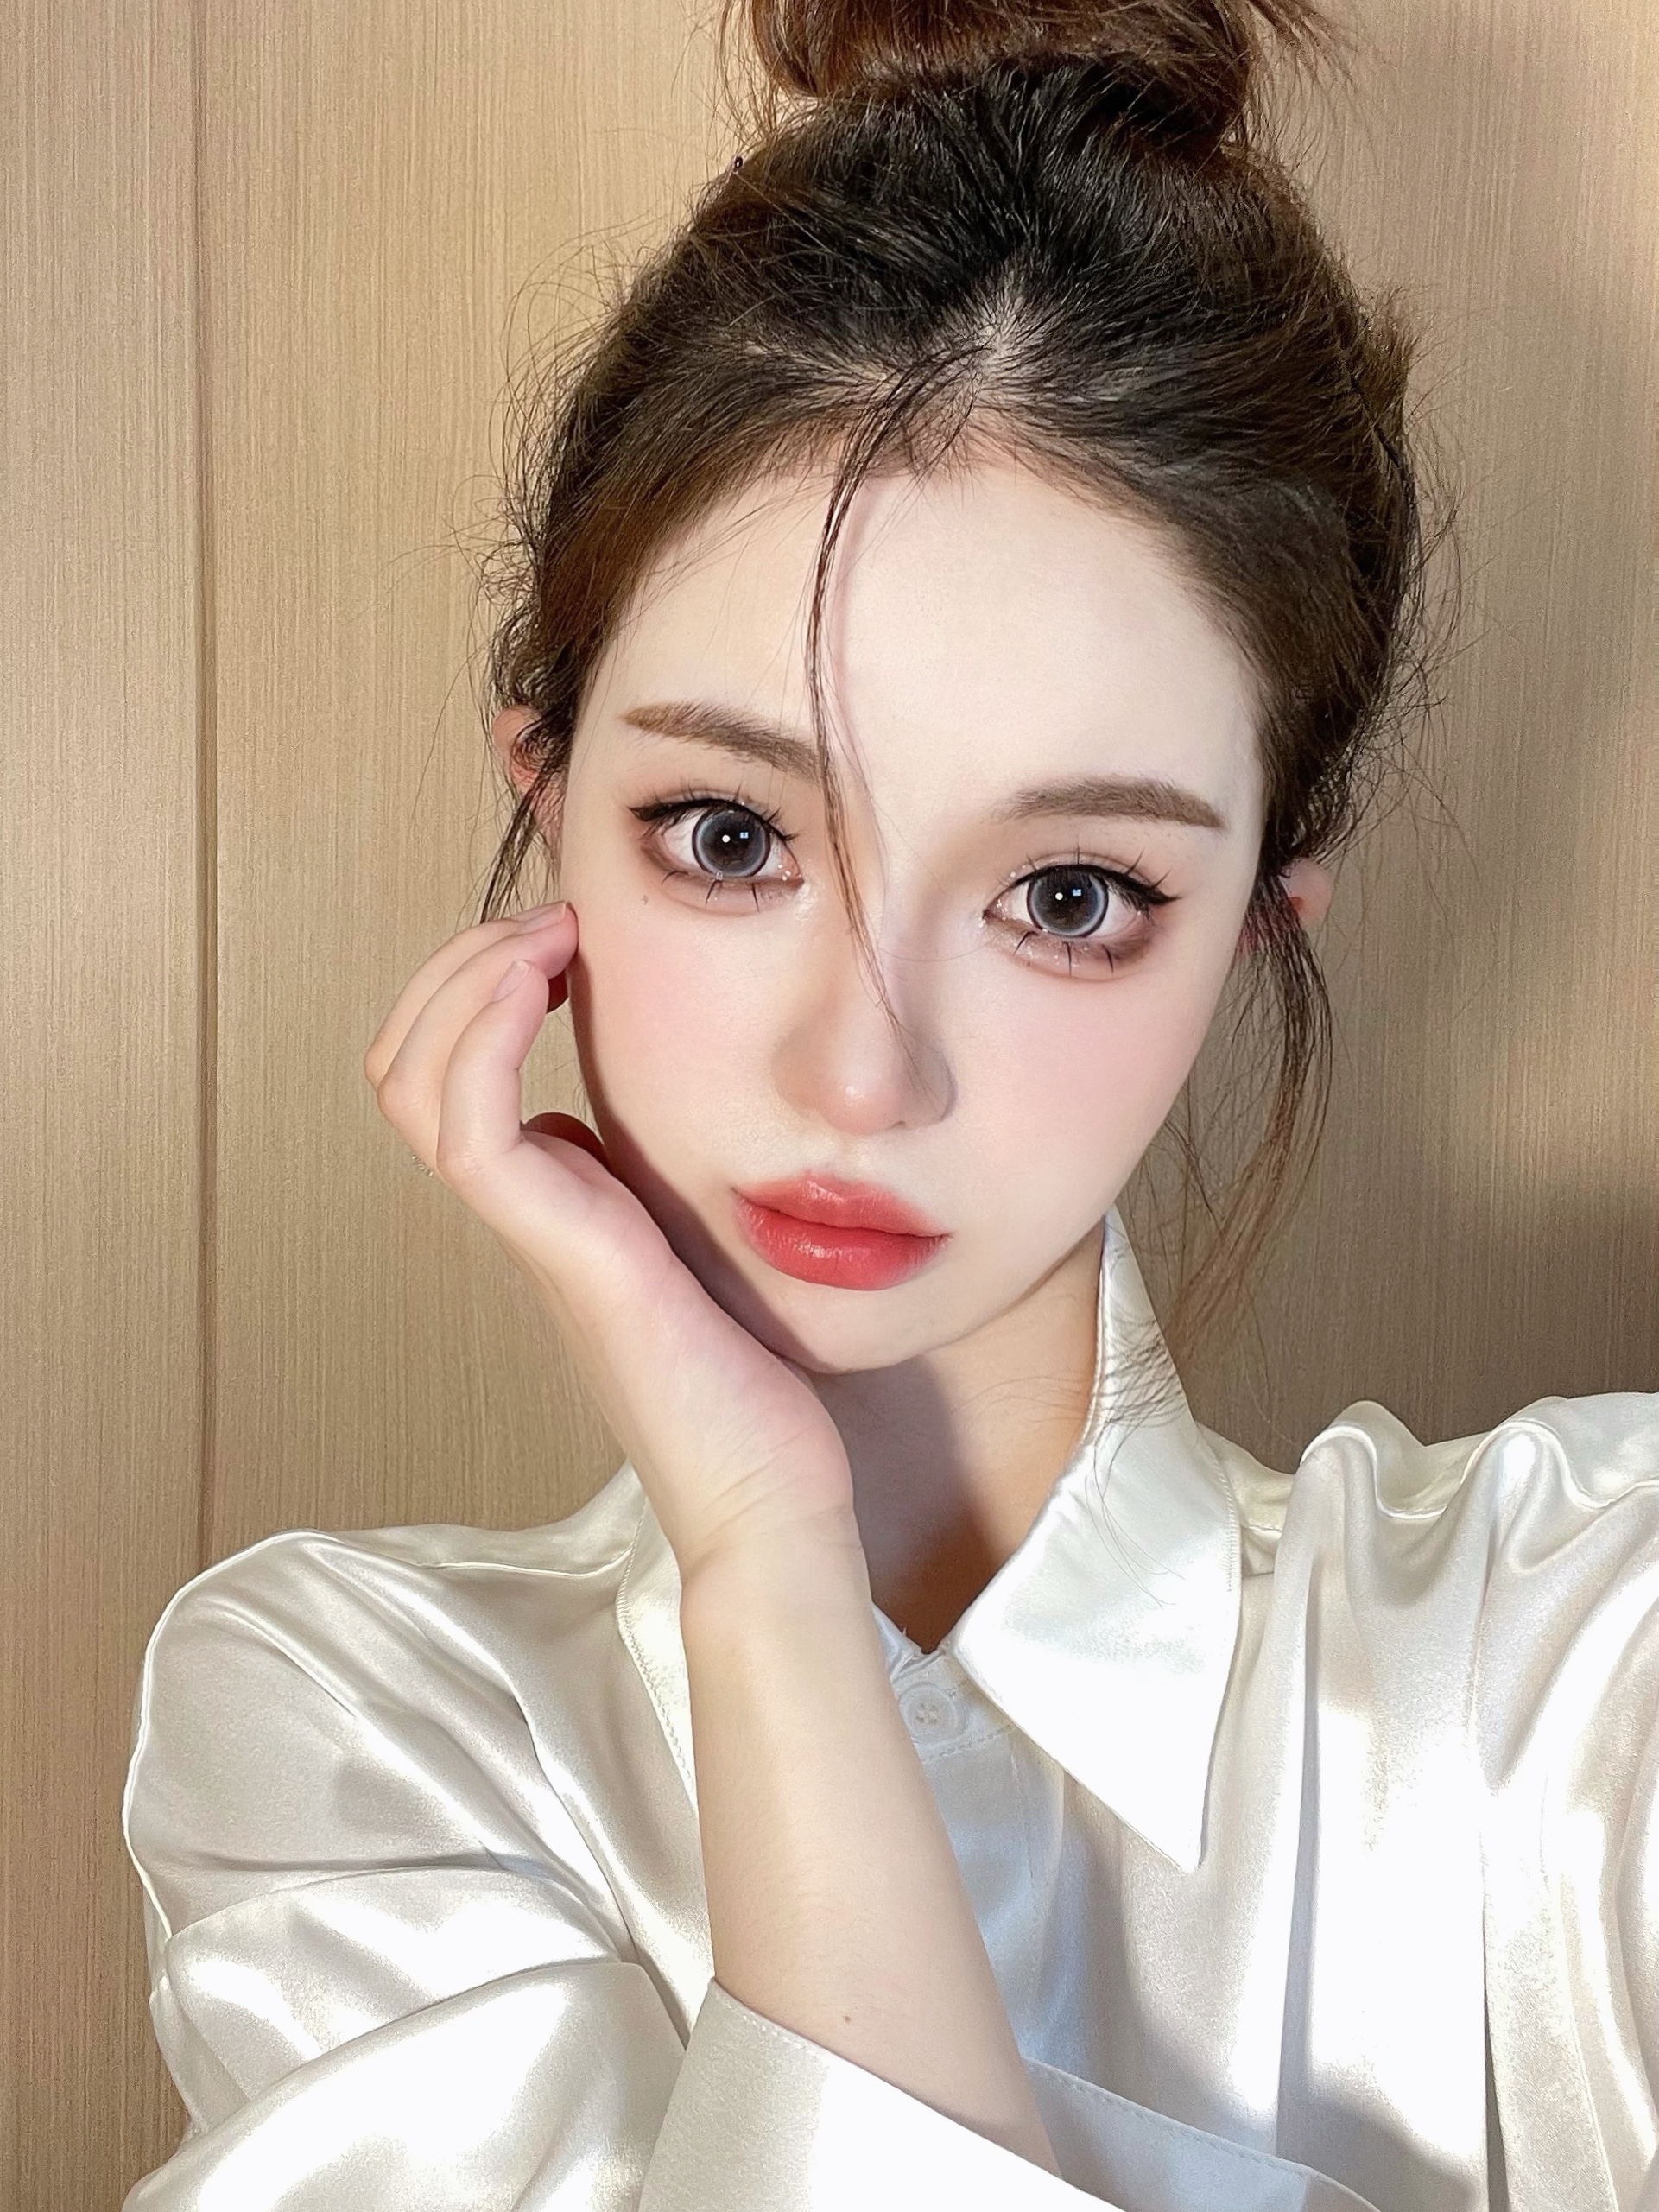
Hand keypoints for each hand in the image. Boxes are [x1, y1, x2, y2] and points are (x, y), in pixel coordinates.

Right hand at [361, 905, 861, 1579]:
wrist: (770, 1500)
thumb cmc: (757, 1387)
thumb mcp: (704, 1242)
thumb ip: (654, 1184)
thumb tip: (608, 1120)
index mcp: (553, 1205)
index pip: (445, 1076)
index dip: (478, 988)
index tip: (565, 937)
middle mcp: (526, 1213)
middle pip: (404, 1066)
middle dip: (458, 965)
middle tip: (546, 920)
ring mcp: (534, 1233)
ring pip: (414, 1083)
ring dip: (467, 979)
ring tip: (546, 935)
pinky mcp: (564, 1252)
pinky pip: (471, 1124)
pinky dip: (486, 1033)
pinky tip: (548, 986)